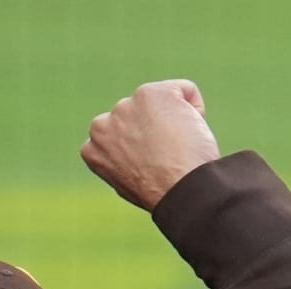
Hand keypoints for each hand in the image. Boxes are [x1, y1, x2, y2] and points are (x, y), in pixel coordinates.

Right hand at [82, 80, 221, 210]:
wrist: (181, 188)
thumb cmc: (166, 194)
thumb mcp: (131, 184)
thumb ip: (124, 162)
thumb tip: (131, 158)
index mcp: (93, 148)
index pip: (121, 136)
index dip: (147, 151)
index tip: (156, 168)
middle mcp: (103, 123)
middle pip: (141, 118)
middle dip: (158, 132)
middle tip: (171, 158)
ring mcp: (126, 106)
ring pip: (161, 104)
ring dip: (175, 121)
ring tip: (182, 148)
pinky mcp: (151, 93)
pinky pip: (185, 90)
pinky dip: (196, 108)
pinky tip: (195, 132)